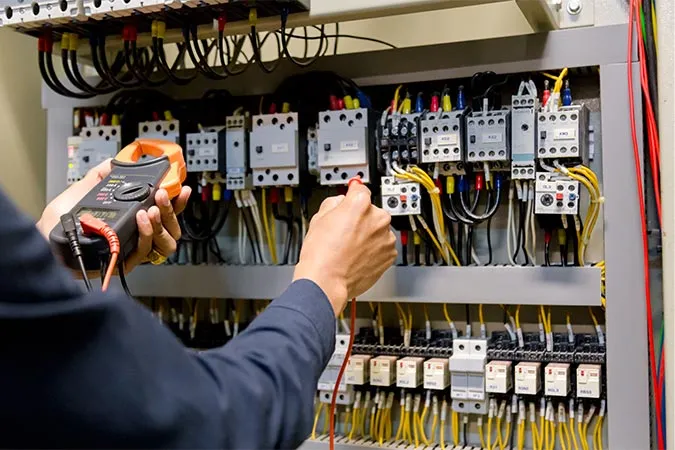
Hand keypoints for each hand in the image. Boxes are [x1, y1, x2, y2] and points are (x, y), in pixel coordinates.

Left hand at [37, 159, 190, 271]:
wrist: (43, 240)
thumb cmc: (59, 223)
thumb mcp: (82, 191)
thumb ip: (100, 176)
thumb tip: (114, 162)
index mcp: (132, 222)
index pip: (165, 215)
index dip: (178, 203)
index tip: (182, 189)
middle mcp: (136, 238)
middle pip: (171, 230)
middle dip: (171, 211)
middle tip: (161, 195)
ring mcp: (131, 251)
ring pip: (165, 243)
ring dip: (162, 223)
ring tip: (150, 209)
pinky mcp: (124, 262)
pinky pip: (145, 251)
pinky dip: (146, 233)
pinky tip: (141, 217)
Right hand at [293, 182, 396, 315]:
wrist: (327, 280)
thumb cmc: (321, 254)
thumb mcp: (318, 218)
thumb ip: (334, 203)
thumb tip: (340, 202)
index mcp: (360, 203)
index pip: (360, 189)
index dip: (352, 194)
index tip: (351, 197)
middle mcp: (378, 218)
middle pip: (371, 211)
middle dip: (360, 219)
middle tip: (344, 232)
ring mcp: (386, 237)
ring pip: (378, 230)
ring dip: (368, 236)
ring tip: (350, 248)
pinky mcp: (390, 255)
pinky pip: (383, 247)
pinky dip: (374, 251)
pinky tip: (358, 256)